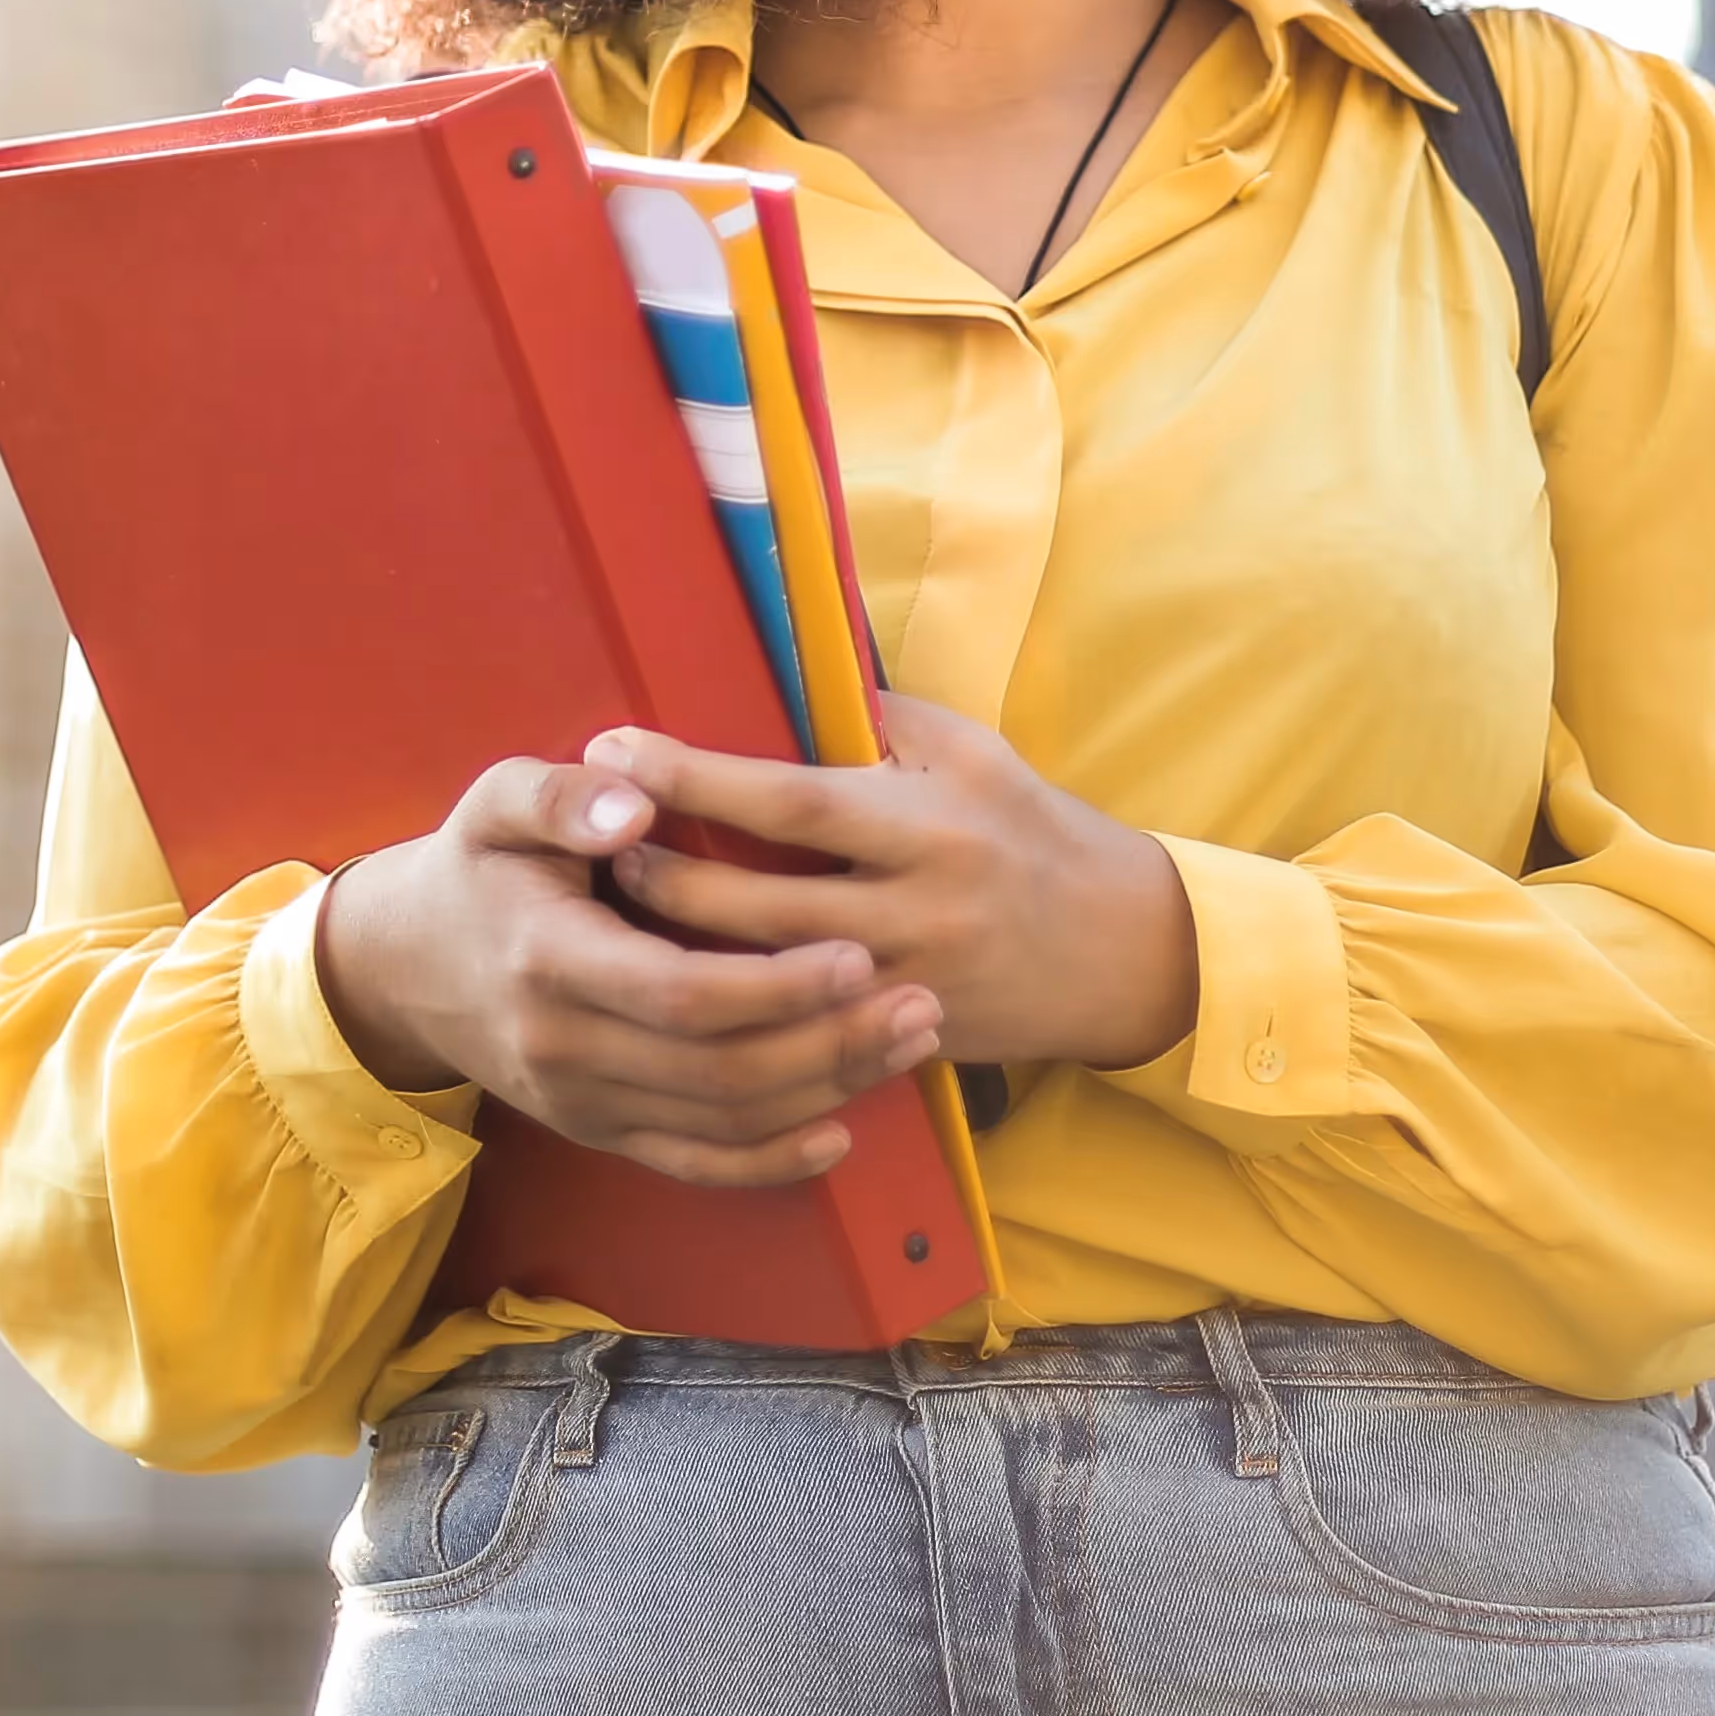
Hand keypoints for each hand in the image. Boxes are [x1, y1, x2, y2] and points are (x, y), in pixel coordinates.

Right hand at [311, 753, 949, 1187]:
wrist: (406, 967)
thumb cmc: (477, 867)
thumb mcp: (496, 803)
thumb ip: (562, 795)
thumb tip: (635, 800)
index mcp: (548, 959)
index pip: (680, 993)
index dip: (775, 987)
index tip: (858, 955)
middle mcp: (564, 1048)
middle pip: (719, 1069)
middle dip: (829, 1043)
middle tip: (920, 1002)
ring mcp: (582, 1102)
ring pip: (722, 1120)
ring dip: (825, 1090)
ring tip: (910, 1043)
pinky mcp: (599, 1131)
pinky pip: (694, 1164)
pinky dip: (771, 1161)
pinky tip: (840, 1130)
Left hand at [598, 693, 1203, 1077]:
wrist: (1121, 950)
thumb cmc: (1032, 829)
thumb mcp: (971, 751)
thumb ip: (878, 719)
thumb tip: (778, 674)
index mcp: (929, 822)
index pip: (792, 800)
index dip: (697, 776)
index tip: (618, 748)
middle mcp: (917, 909)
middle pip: (762, 904)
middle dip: (666, 873)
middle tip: (593, 840)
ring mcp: (908, 986)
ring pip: (768, 980)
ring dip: (683, 946)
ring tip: (615, 906)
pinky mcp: (904, 1040)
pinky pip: (802, 1034)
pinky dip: (735, 1009)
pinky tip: (679, 987)